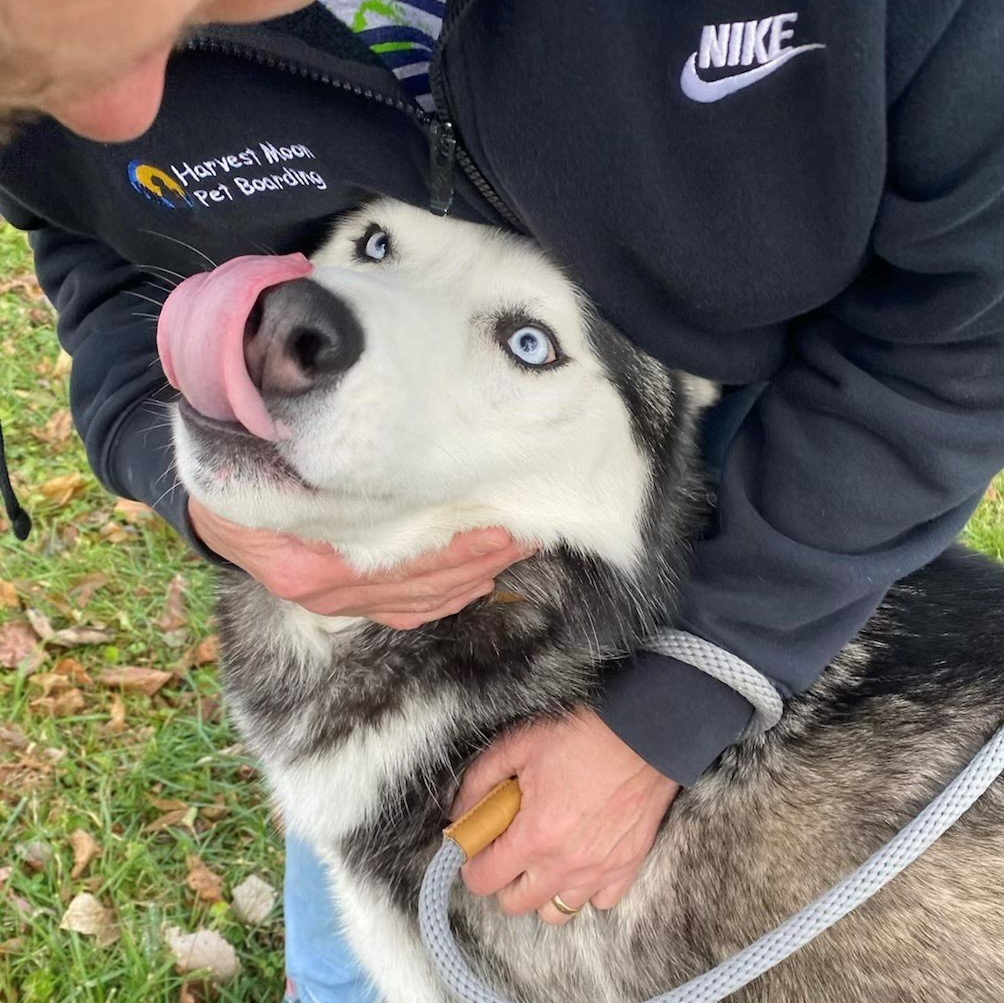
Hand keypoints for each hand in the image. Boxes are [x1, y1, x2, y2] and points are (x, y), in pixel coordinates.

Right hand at [187, 497, 533, 628]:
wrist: (215, 508)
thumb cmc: (244, 472)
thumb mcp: (263, 464)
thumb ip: (316, 466)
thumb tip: (377, 438)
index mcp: (310, 567)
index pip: (400, 563)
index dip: (454, 547)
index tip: (499, 523)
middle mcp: (329, 595)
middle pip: (420, 587)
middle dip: (479, 560)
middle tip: (527, 533)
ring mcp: (338, 604)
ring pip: (419, 603)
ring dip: (472, 578)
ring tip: (517, 551)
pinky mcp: (346, 603)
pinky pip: (405, 612)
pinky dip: (445, 598)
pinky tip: (478, 581)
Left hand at [452, 708, 679, 924]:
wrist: (644, 734)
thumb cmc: (583, 735)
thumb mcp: (520, 744)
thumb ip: (481, 778)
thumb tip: (459, 808)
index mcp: (534, 838)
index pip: (483, 880)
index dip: (471, 864)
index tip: (476, 846)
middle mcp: (565, 865)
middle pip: (516, 904)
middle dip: (502, 880)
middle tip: (507, 847)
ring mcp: (599, 871)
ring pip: (557, 913)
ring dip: (542, 891)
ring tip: (543, 858)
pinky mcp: (627, 866)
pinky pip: (600, 902)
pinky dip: (585, 888)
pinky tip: (580, 858)